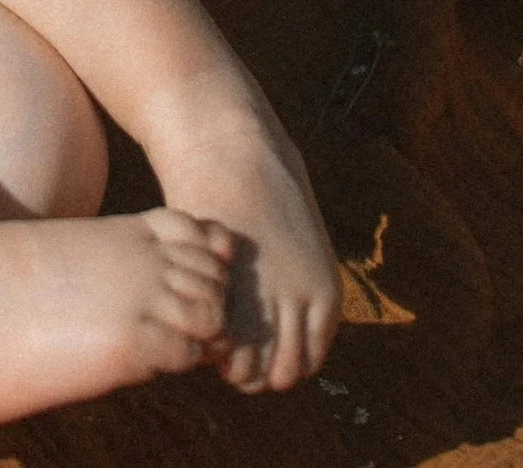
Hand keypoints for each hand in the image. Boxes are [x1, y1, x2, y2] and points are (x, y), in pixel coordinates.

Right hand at [139, 81, 342, 394]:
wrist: (229, 146)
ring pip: (252, 372)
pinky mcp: (225, 285)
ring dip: (230, 361)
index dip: (276, 362)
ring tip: (210, 330)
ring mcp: (264, 297)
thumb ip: (296, 286)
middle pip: (282, 375)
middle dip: (254, 369)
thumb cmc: (260, 186)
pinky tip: (197, 311)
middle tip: (228, 344)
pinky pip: (222, 344)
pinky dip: (210, 342)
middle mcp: (303, 305)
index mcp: (325, 296)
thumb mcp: (298, 241)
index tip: (250, 346)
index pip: (305, 364)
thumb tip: (277, 332)